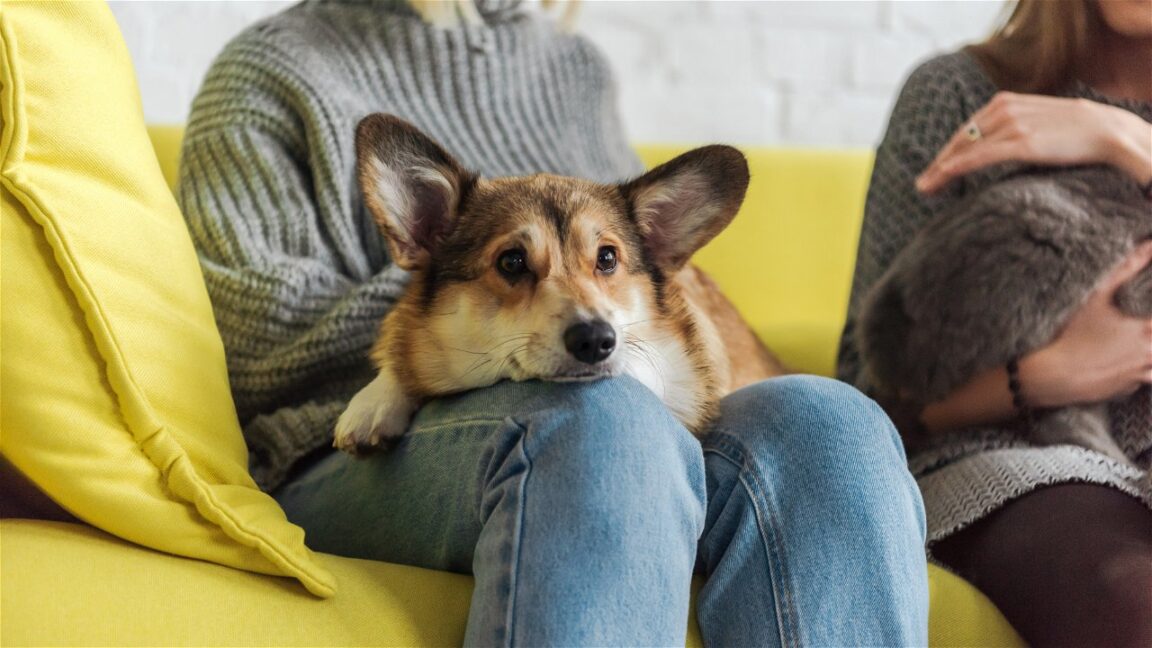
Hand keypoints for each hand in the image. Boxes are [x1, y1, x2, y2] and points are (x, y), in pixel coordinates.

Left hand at [916, 92, 1151, 193]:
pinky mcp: (1020, 143)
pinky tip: (942, 178)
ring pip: (964, 150)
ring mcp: (1011, 126)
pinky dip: (956, 168)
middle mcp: (1003, 110)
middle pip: (959, 140)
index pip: (966, 130)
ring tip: (925, 189)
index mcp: (1005, 101)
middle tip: (922, 184)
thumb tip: (997, 143)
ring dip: (940, 171)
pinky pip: (979, 157)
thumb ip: (1013, 126)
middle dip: (938, 164)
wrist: (1107, 129)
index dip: (947, 151)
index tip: (933, 170)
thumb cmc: (1074, 129)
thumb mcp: (1036, 119)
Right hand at [1019, 240, 1151, 407]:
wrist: (1055, 377)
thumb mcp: (1095, 298)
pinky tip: (1121, 365)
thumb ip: (1124, 270)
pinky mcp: (1127, 389)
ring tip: (1136, 348)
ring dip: (1148, 358)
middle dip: (1147, 334)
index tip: (1146, 317)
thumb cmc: (1073, 336)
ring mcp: (1138, 374)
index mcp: (1144, 330)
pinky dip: (1138, 373)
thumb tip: (1148, 246)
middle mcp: (1147, 354)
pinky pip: (1142, 381)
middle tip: (1136, 329)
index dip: (1151, 318)